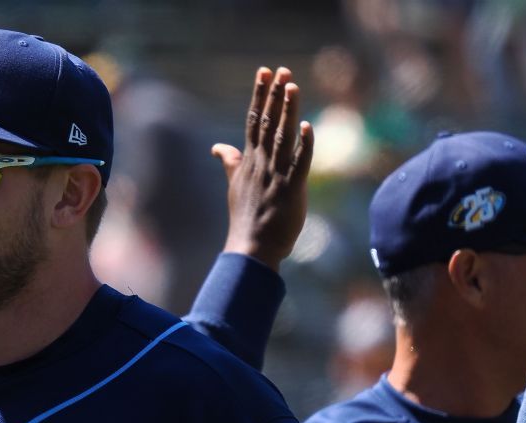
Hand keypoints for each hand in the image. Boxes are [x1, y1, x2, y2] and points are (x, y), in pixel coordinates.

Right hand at [211, 66, 313, 270]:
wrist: (250, 248)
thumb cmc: (245, 219)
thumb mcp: (235, 186)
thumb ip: (230, 162)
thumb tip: (217, 147)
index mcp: (249, 162)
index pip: (254, 121)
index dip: (260, 95)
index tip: (265, 73)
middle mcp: (260, 164)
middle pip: (268, 123)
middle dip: (274, 95)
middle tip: (282, 70)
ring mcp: (275, 176)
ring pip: (282, 137)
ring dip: (288, 111)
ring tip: (293, 86)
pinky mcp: (290, 190)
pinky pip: (298, 163)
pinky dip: (304, 145)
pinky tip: (308, 126)